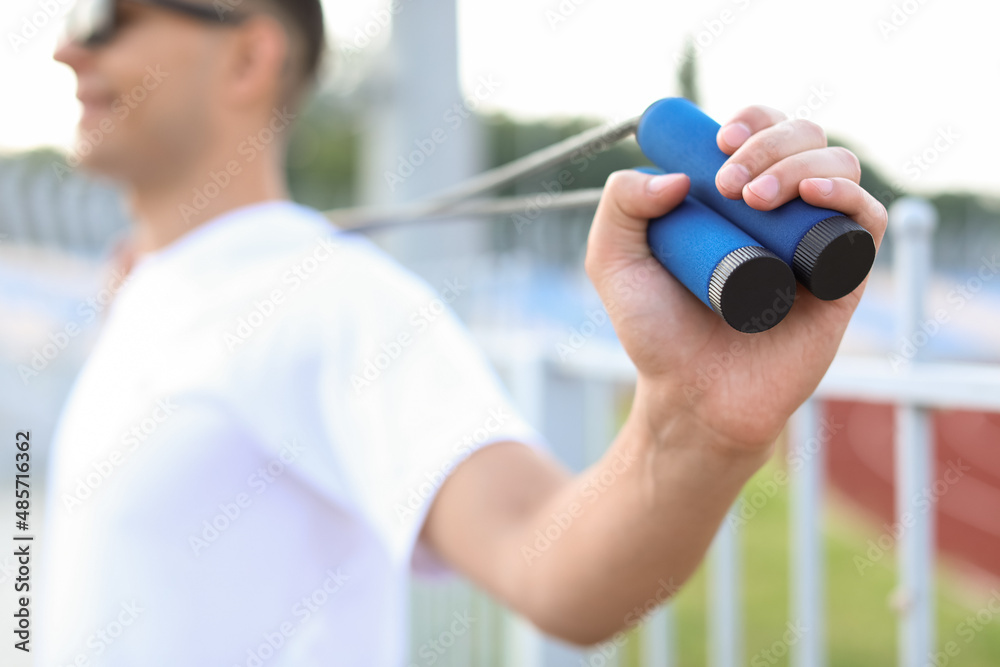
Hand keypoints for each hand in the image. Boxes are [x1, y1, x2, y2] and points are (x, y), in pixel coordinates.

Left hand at [584, 105, 887, 453]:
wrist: (692, 396)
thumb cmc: (657, 333)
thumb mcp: (614, 262)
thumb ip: (619, 206)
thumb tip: (675, 176)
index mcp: (739, 200)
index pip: (766, 134)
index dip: (754, 121)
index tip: (720, 141)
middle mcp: (783, 215)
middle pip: (805, 141)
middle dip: (770, 144)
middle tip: (727, 183)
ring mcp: (816, 243)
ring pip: (839, 168)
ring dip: (801, 164)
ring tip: (753, 199)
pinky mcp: (845, 279)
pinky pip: (868, 220)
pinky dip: (848, 194)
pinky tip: (813, 196)